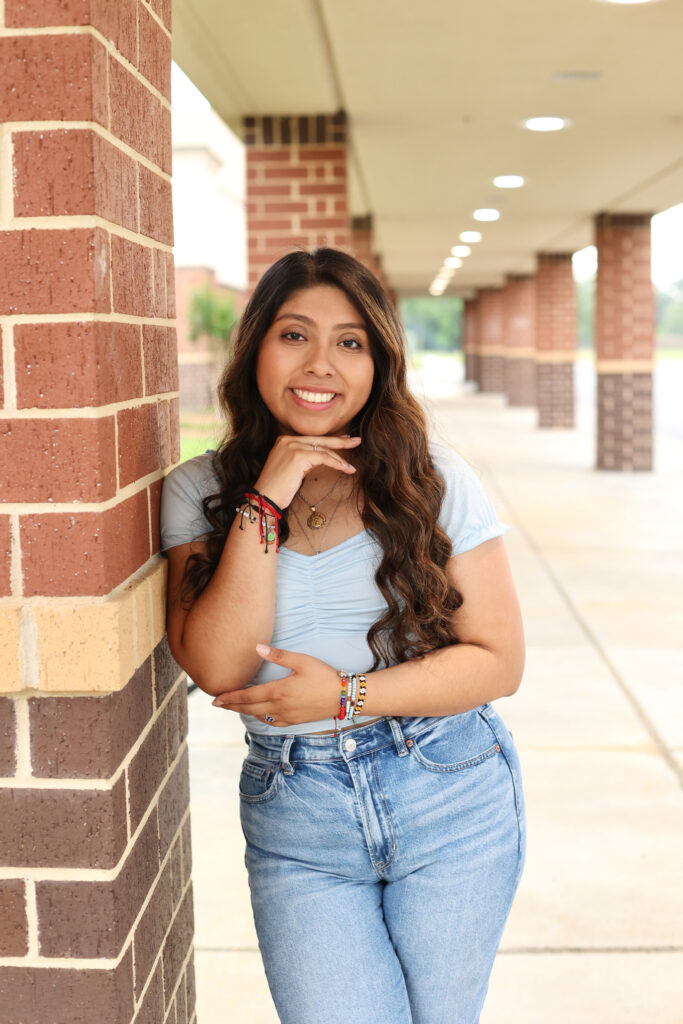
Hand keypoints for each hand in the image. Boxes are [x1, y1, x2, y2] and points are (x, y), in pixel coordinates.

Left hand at [211, 644, 340, 726]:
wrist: (343, 696)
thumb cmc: (323, 676)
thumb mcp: (301, 660)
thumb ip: (278, 655)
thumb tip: (257, 648)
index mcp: (278, 691)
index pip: (247, 696)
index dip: (230, 697)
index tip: (216, 698)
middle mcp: (279, 706)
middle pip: (249, 708)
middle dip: (231, 706)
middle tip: (217, 704)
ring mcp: (287, 716)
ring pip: (259, 716)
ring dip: (244, 712)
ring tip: (234, 707)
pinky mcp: (295, 721)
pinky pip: (273, 722)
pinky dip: (261, 719)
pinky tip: (260, 715)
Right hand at [254, 434, 360, 508]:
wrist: (264, 498)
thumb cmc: (278, 489)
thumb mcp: (292, 469)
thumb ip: (304, 460)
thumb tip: (323, 458)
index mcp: (284, 441)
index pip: (312, 440)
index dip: (330, 441)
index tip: (344, 442)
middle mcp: (287, 440)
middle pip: (320, 440)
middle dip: (340, 442)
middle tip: (356, 441)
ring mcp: (292, 446)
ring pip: (323, 450)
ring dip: (340, 459)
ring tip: (351, 468)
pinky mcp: (298, 456)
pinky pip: (323, 458)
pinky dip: (336, 463)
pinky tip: (345, 469)